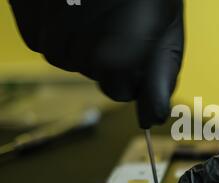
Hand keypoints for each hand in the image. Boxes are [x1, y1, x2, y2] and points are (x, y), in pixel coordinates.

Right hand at [10, 0, 183, 127]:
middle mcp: (87, 56)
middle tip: (119, 22)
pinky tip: (72, 7)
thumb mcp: (167, 27)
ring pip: (71, 61)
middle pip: (99, 78)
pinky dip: (59, 31)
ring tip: (95, 8)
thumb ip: (162, 76)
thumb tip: (153, 116)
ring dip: (84, 43)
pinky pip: (47, 43)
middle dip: (112, 59)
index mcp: (126, 59)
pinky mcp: (32, 27)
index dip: (136, 75)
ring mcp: (56, 41)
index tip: (138, 52)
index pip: (123, 94)